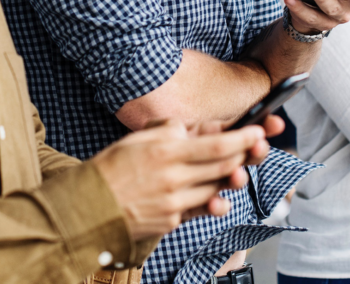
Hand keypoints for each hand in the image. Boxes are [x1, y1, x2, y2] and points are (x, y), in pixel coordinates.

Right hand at [91, 120, 266, 239]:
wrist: (89, 206)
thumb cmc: (112, 168)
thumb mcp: (138, 138)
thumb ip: (167, 130)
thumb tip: (191, 129)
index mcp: (165, 152)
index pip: (216, 145)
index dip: (242, 139)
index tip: (259, 131)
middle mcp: (173, 178)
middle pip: (222, 167)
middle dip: (245, 155)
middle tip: (259, 146)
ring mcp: (174, 202)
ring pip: (215, 188)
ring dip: (230, 178)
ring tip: (239, 169)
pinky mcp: (171, 221)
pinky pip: (199, 208)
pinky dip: (210, 200)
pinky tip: (217, 195)